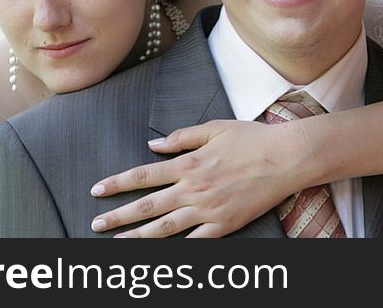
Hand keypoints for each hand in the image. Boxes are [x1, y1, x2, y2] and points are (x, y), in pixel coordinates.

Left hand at [89, 119, 307, 237]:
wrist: (287, 158)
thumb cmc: (253, 139)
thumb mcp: (215, 128)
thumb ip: (182, 137)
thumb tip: (153, 144)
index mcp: (189, 163)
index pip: (143, 175)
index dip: (117, 183)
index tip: (97, 189)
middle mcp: (194, 189)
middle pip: (147, 206)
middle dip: (118, 216)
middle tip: (96, 223)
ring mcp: (209, 210)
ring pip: (165, 228)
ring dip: (137, 237)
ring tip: (116, 244)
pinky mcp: (224, 225)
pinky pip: (195, 242)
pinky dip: (177, 250)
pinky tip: (160, 255)